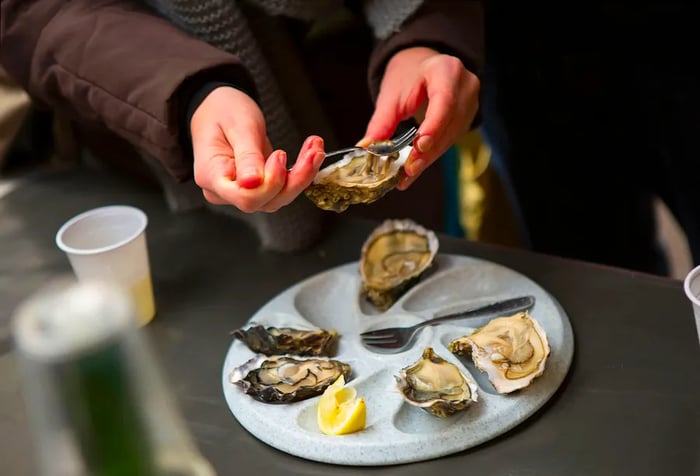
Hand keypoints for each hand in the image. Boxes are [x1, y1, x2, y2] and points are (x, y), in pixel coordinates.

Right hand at [190, 87, 325, 212]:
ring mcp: (241, 192)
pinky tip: (310, 154)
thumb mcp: (237, 125)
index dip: (270, 183)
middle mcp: (224, 192)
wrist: (218, 107)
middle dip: (295, 179)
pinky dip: (299, 173)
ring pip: (278, 197)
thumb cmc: (222, 110)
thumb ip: (247, 155)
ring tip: (315, 148)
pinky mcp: (257, 189)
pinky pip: (281, 189)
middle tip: (313, 150)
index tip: (281, 155)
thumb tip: (253, 183)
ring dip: (302, 175)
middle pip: (266, 200)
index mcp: (212, 176)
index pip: (246, 197)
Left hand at [363, 47, 479, 189]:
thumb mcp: (391, 95)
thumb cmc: (407, 76)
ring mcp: (470, 102)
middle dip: (428, 151)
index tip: (418, 147)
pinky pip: (451, 140)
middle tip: (408, 171)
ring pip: (451, 137)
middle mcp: (465, 85)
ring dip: (430, 157)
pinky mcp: (468, 118)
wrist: (422, 67)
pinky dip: (433, 154)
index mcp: (446, 70)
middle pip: (449, 124)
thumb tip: (366, 148)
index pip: (445, 102)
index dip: (433, 127)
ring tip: (408, 174)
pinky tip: (417, 165)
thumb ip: (381, 122)